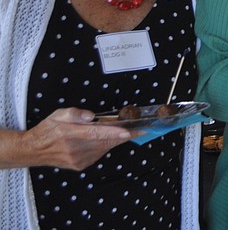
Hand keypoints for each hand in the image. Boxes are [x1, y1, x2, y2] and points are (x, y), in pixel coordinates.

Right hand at [1, 107, 132, 170]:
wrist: (34, 150)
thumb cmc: (48, 129)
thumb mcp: (58, 114)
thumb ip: (74, 113)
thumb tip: (90, 116)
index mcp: (69, 134)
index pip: (95, 133)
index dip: (113, 132)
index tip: (129, 131)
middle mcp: (75, 149)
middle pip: (105, 142)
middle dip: (124, 135)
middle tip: (141, 129)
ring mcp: (78, 160)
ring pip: (104, 148)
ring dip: (115, 139)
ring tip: (123, 130)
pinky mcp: (80, 165)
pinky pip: (99, 154)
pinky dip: (105, 145)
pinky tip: (105, 138)